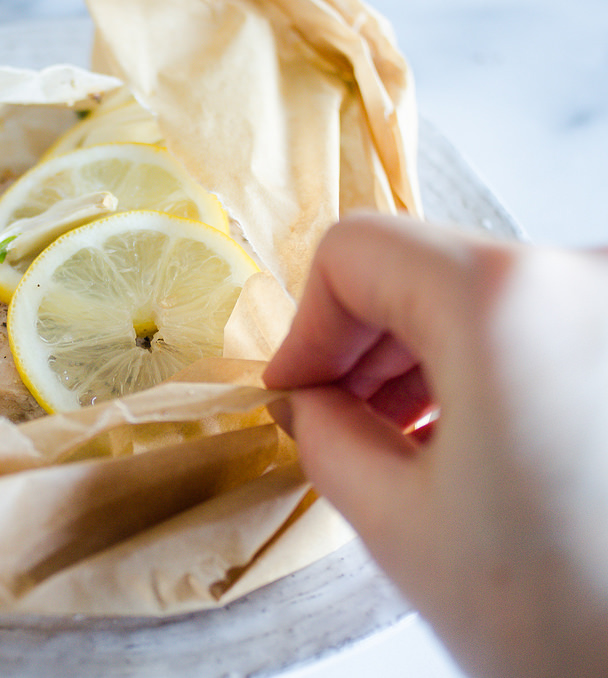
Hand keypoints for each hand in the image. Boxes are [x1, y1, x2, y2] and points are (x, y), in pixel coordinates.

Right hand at [263, 213, 607, 677]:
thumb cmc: (572, 619)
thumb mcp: (399, 527)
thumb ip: (324, 436)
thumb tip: (309, 400)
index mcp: (508, 301)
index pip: (356, 252)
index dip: (307, 326)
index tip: (298, 391)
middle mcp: (589, 273)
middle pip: (425, 268)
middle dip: (363, 347)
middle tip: (341, 424)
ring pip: (488, 295)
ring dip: (427, 359)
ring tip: (413, 445)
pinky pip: (545, 323)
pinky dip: (492, 366)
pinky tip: (481, 441)